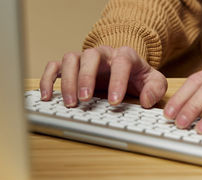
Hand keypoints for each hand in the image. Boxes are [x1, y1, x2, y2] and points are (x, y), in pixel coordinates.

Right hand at [40, 46, 166, 107]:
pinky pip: (54, 66)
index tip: (114, 101)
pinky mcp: (71, 67)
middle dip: (87, 78)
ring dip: (67, 81)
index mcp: (125, 55)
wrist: (126, 68)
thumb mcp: (154, 81)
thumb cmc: (138, 76)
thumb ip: (155, 89)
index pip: (121, 61)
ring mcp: (84, 59)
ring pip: (70, 59)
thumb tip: (145, 101)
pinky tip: (47, 96)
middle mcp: (102, 53)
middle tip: (85, 100)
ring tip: (70, 103)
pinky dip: (48, 79)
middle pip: (90, 56)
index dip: (117, 81)